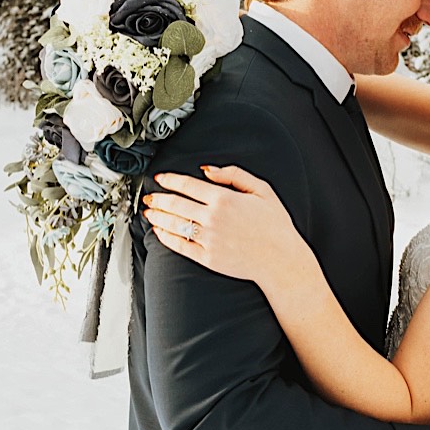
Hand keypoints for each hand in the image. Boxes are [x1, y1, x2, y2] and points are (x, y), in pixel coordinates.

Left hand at [144, 165, 309, 288]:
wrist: (280, 259)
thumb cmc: (275, 225)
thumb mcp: (262, 190)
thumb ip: (234, 175)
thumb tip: (207, 170)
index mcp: (224, 198)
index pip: (186, 185)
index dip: (169, 180)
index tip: (160, 178)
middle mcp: (212, 218)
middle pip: (174, 204)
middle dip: (157, 198)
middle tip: (149, 196)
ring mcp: (208, 239)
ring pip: (173, 224)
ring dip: (156, 216)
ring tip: (149, 212)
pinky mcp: (207, 257)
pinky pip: (179, 245)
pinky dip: (165, 237)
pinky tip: (159, 231)